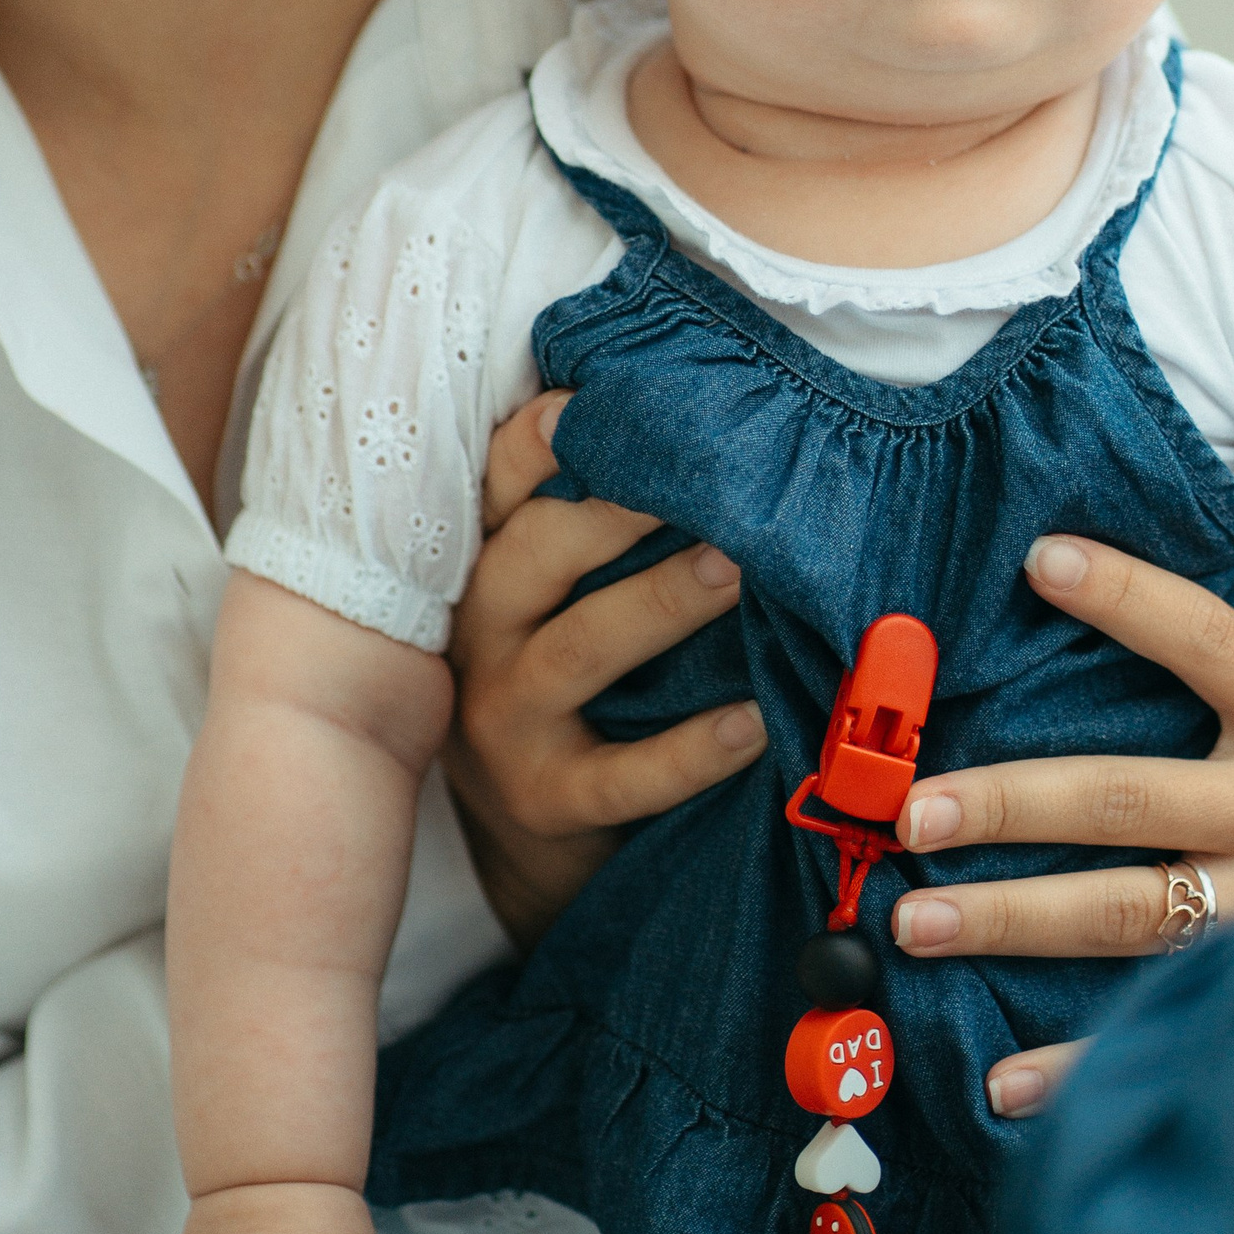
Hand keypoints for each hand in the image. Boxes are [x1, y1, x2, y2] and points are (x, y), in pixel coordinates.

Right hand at [443, 393, 765, 947]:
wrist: (531, 831)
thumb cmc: (564, 680)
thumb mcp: (550, 600)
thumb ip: (586, 526)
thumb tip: (681, 422)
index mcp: (485, 572)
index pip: (497, 489)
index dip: (535, 441)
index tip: (588, 401)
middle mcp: (480, 638)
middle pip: (532, 556)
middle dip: (611, 512)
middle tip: (698, 478)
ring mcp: (506, 723)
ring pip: (579, 651)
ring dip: (661, 604)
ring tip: (736, 571)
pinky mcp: (547, 801)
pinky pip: (623, 776)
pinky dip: (691, 751)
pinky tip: (753, 722)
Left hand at [890, 532, 1233, 1118]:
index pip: (1212, 642)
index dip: (1130, 599)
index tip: (1039, 561)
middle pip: (1131, 796)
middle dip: (1012, 801)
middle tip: (914, 811)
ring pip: (1132, 910)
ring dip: (1017, 917)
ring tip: (920, 920)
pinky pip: (1170, 1024)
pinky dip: (1083, 1061)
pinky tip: (1001, 1080)